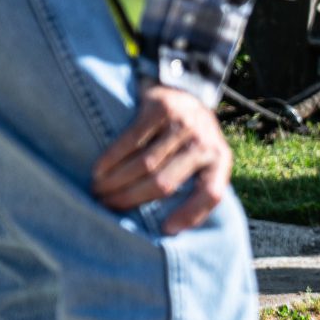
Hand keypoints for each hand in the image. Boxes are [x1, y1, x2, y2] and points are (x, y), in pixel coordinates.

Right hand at [92, 85, 231, 233]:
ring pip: (144, 164)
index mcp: (220, 160)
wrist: (185, 90)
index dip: (190, 215)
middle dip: (131, 199)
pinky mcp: (160, 108)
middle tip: (108, 207)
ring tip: (99, 191)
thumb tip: (170, 227)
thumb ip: (196, 183)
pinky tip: (99, 171)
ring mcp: (183, 124)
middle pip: (165, 183)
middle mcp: (204, 143)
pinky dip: (111, 159)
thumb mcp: (204, 158)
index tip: (165, 229)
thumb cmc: (191, 137)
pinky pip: (130, 140)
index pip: (211, 194)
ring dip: (117, 182)